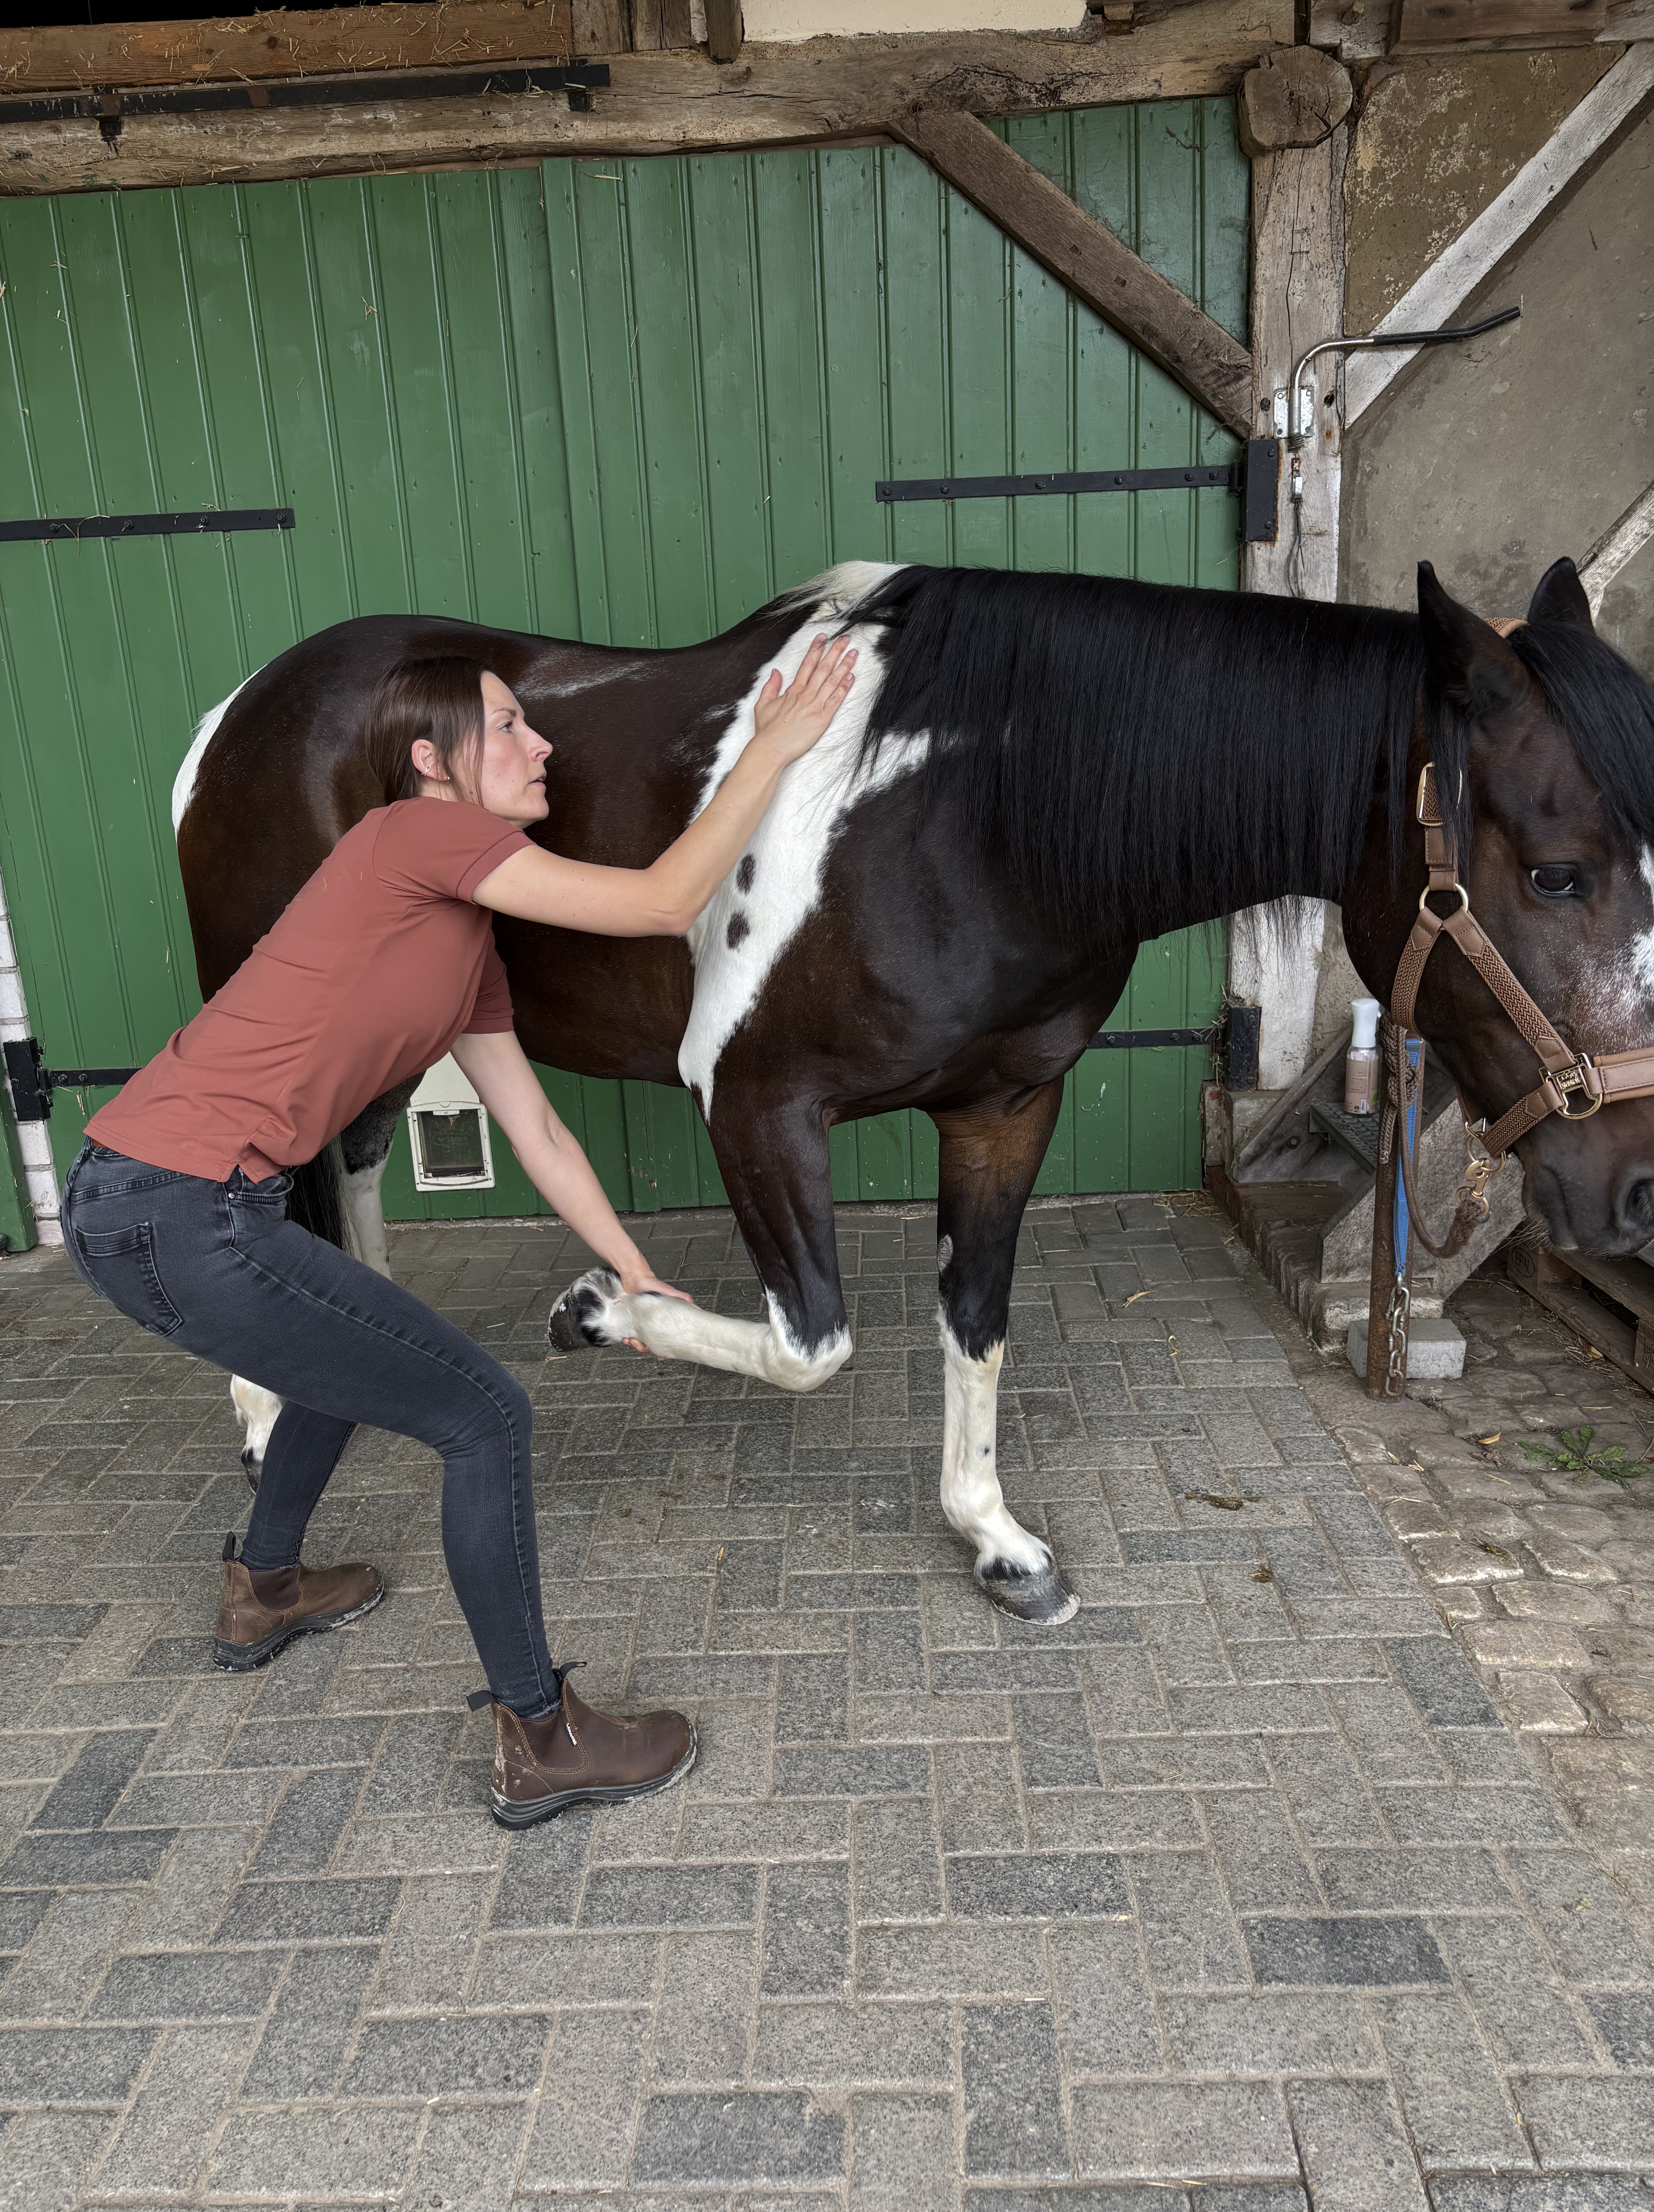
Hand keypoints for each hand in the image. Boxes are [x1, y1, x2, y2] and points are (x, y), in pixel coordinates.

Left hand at [617, 1264, 693, 1355]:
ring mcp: (643, 1324)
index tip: (663, 1357)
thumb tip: (693, 1304)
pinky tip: (626, 1338)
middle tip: (643, 1346)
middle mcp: (655, 1324)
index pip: (668, 1338)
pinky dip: (628, 1340)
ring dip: (636, 1345)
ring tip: (632, 1341)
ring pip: (641, 1342)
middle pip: (653, 1344)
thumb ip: (681, 1298)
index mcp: (665, 1320)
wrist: (634, 1278)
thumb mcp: (668, 1291)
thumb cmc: (651, 1283)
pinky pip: (631, 1336)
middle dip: (647, 1348)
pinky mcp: (632, 1322)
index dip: (666, 1350)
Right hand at [751, 633, 857, 765]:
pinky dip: (844, 687)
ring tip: (853, 653)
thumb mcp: (763, 705)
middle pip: (823, 668)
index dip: (816, 649)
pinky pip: (836, 699)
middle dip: (835, 651)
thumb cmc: (767, 731)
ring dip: (844, 665)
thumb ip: (770, 687)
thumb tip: (776, 672)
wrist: (771, 748)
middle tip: (845, 639)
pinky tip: (851, 676)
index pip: (807, 664)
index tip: (823, 638)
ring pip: (832, 680)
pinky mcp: (822, 718)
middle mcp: (805, 694)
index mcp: (793, 690)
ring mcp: (815, 705)